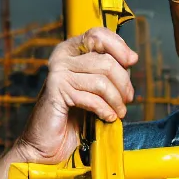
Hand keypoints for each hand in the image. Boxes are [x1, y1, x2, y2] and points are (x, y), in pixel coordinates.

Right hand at [13, 27, 137, 164]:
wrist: (46, 144)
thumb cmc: (71, 117)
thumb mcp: (93, 88)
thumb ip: (107, 72)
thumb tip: (131, 59)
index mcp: (70, 51)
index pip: (97, 34)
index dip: (119, 46)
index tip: (132, 61)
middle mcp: (62, 57)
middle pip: (105, 60)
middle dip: (123, 82)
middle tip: (127, 99)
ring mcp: (58, 73)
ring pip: (102, 80)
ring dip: (116, 99)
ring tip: (119, 111)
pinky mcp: (57, 91)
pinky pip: (91, 97)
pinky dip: (105, 109)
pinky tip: (108, 117)